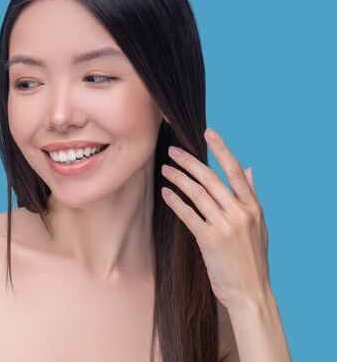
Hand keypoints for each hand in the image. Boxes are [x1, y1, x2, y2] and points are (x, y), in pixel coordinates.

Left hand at [160, 127, 270, 310]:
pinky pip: (187, 214)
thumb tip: (249, 169)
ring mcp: (226, 226)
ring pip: (197, 193)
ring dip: (178, 178)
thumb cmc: (251, 258)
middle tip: (172, 150)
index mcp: (254, 207)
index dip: (221, 150)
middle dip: (189, 161)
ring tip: (165, 169)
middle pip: (210, 178)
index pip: (235, 171)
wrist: (250, 292)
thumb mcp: (259, 225)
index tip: (208, 132)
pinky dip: (175, 201)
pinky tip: (165, 193)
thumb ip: (251, 196)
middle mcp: (241, 213)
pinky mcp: (210, 240)